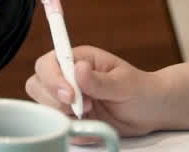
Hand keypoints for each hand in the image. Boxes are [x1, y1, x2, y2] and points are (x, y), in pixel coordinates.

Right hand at [25, 47, 164, 136]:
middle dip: (55, 100)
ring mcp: (67, 98)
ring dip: (63, 114)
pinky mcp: (71, 117)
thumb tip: (79, 69)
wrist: (150, 112)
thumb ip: (101, 80)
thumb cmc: (141, 89)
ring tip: (90, 113)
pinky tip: (93, 124)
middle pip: (37, 84)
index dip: (52, 79)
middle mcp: (68, 76)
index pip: (49, 62)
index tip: (70, 95)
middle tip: (83, 107)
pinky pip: (59, 125)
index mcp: (79, 59)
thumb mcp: (125, 84)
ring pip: (43, 105)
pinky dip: (73, 129)